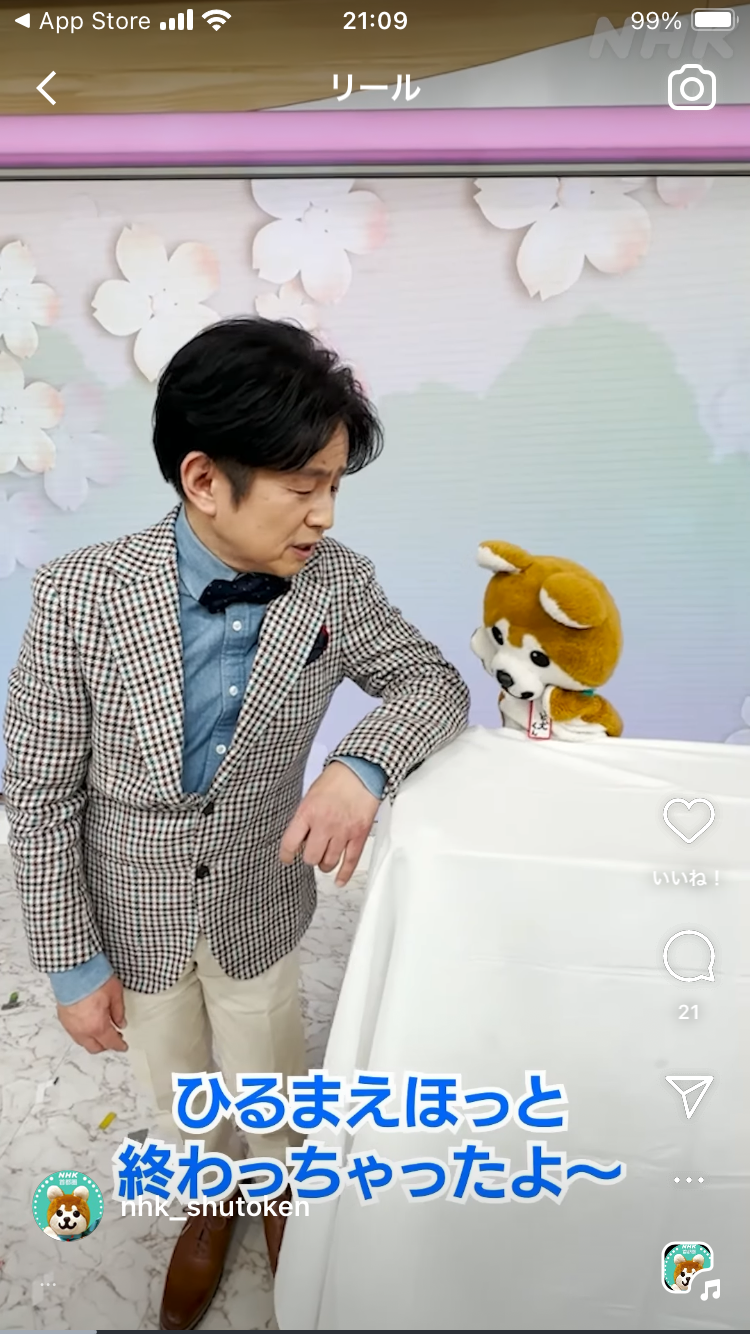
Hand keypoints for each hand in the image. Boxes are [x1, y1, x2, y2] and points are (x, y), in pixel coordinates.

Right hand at [57, 975, 127, 1053]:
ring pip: (83, 1042)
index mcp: (97, 1026)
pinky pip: (74, 1033)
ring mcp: (70, 1026)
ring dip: (93, 1040)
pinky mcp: (63, 1019)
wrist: (73, 969)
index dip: (119, 1046)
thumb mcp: (115, 994)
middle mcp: (82, 1030)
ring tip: (102, 1031)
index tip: (123, 1046)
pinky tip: (89, 1025)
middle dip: (106, 1045)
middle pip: (95, 1048)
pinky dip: (83, 1033)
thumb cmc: (94, 979)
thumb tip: (121, 1023)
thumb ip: (119, 1012)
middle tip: (115, 1037)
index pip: (110, 1043)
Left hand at [280, 761, 379, 886]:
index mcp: (307, 813)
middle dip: (310, 857)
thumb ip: (304, 818)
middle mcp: (324, 824)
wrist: (360, 770)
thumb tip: (300, 840)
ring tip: (325, 857)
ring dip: (325, 863)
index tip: (286, 858)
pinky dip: (344, 874)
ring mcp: (342, 831)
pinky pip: (350, 861)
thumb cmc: (335, 780)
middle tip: (312, 852)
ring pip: (329, 862)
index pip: (290, 844)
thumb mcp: (310, 796)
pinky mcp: (359, 835)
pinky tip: (339, 880)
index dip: (286, 855)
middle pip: (310, 857)